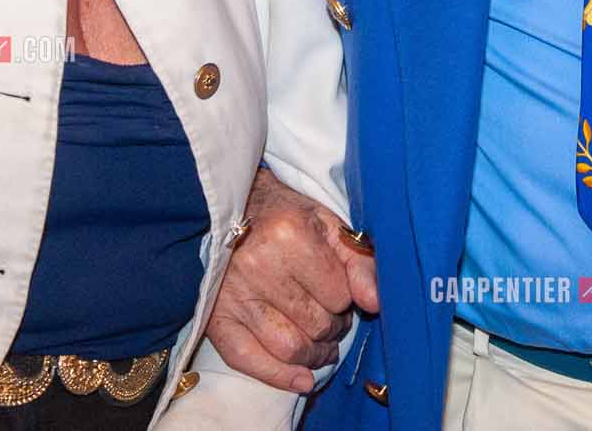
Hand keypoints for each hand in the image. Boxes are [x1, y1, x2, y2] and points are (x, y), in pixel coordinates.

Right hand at [204, 169, 380, 392]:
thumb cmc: (284, 216)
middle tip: (334, 322)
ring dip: (314, 355)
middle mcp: (260, 266)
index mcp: (290, 235)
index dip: (347, 301)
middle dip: (333, 330)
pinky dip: (278, 376)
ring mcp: (235, 296)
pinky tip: (302, 380)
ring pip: (289, 348)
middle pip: (316, 324)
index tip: (341, 296)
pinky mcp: (216, 318)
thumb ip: (357, 261)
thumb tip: (375, 303)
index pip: (339, 295)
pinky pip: (247, 358)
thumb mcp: (327, 224)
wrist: (229, 210)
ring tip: (322, 348)